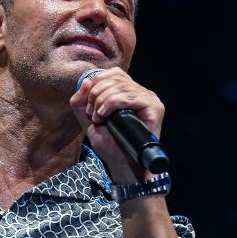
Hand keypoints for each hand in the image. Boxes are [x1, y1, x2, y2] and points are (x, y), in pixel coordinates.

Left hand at [69, 67, 164, 183]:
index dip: (96, 83)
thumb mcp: (89, 120)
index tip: (88, 105)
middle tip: (92, 113)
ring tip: (98, 117)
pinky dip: (112, 103)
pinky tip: (104, 115)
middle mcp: (141, 92)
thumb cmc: (110, 143)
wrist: (123, 164)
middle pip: (115, 77)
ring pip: (120, 86)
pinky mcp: (154, 107)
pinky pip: (129, 96)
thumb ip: (82, 102)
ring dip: (102, 100)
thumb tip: (85, 81)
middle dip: (96, 93)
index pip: (113, 74)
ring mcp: (149, 99)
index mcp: (129, 91)